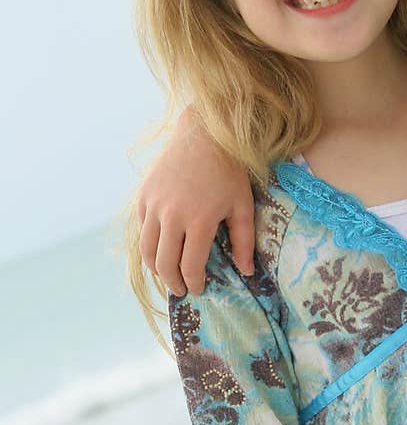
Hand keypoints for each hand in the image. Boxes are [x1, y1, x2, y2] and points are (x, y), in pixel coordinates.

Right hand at [136, 108, 255, 295]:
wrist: (203, 134)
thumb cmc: (228, 171)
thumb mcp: (243, 206)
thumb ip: (244, 242)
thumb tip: (247, 272)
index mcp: (199, 221)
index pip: (190, 266)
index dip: (194, 283)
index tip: (200, 289)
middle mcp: (172, 216)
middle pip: (164, 265)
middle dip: (173, 283)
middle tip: (181, 290)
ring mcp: (154, 205)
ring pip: (147, 250)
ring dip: (156, 269)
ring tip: (167, 275)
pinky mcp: (143, 196)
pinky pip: (142, 230)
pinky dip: (149, 246)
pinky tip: (160, 250)